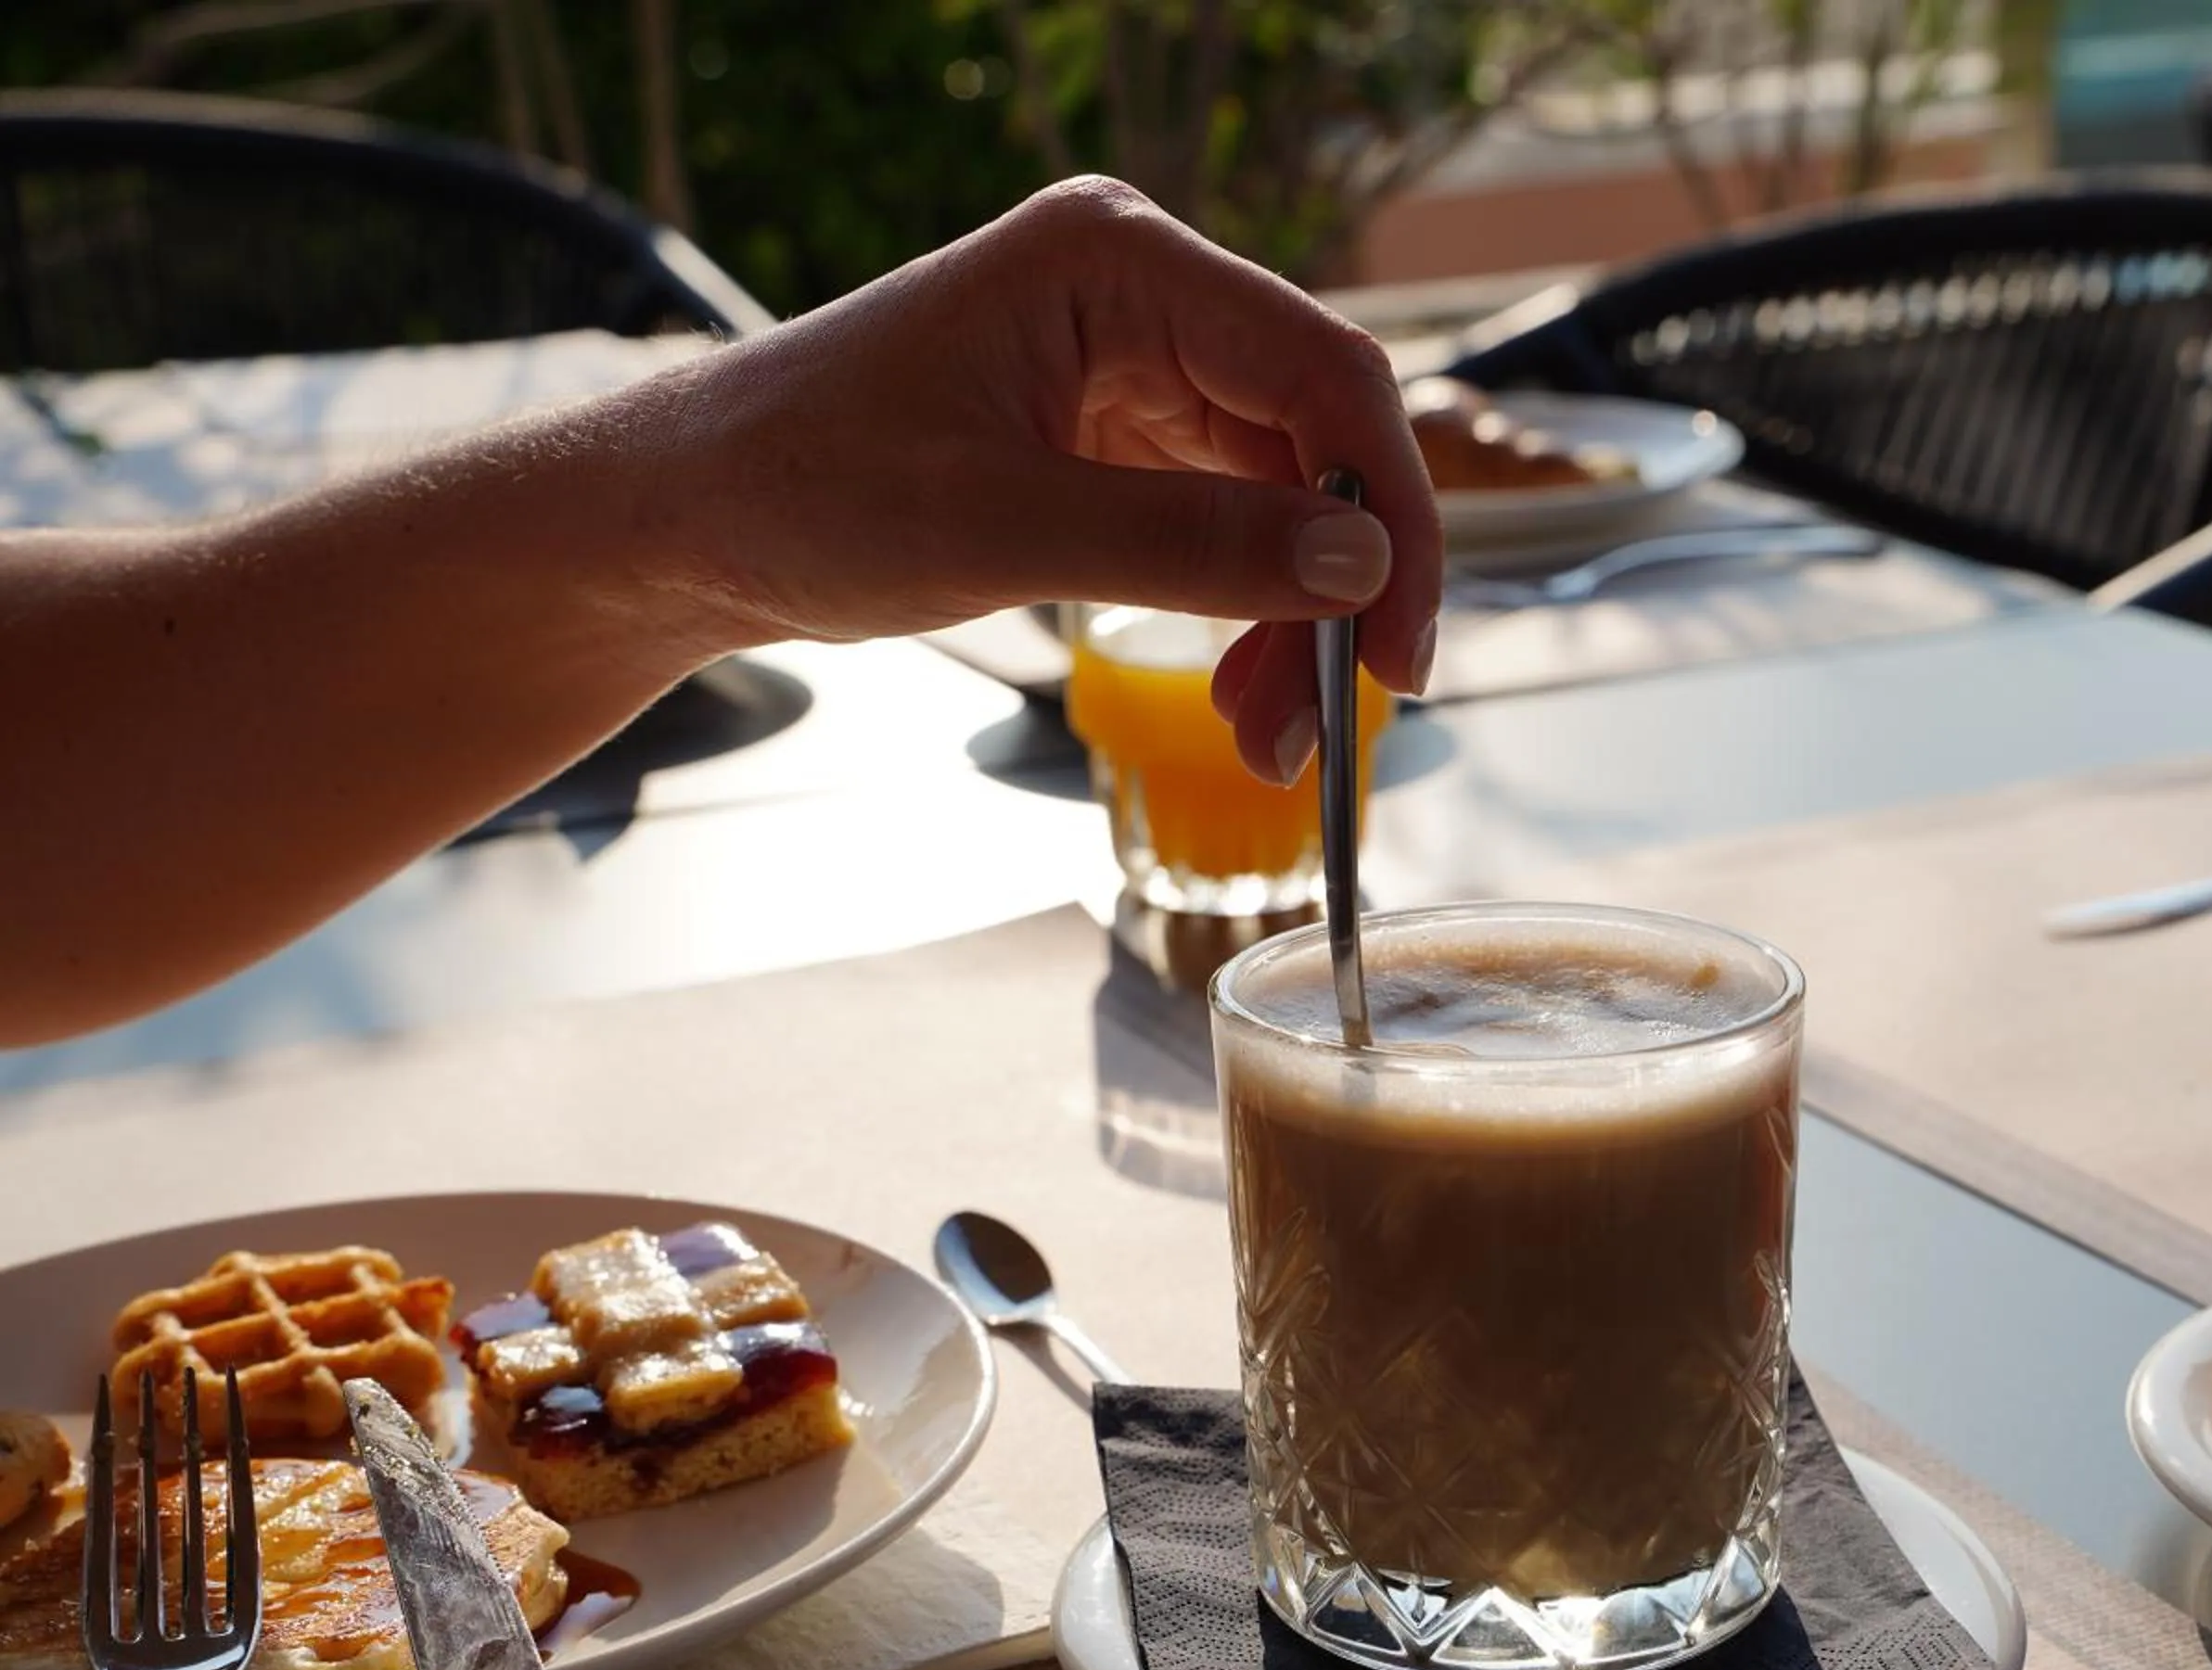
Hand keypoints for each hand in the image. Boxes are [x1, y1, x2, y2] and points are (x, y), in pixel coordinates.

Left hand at [647, 176, 1440, 782]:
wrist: (684, 519)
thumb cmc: (800, 490)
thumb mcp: (999, 529)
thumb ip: (1190, 547)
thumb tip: (1361, 565)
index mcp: (1116, 260)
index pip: (1324, 375)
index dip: (1390, 515)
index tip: (1400, 650)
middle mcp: (1143, 295)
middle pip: (1318, 442)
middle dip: (1336, 592)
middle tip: (1322, 727)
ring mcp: (1133, 365)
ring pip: (1284, 498)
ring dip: (1294, 621)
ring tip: (1262, 740)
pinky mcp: (1114, 436)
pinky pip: (1229, 523)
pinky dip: (1245, 615)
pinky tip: (1234, 693)